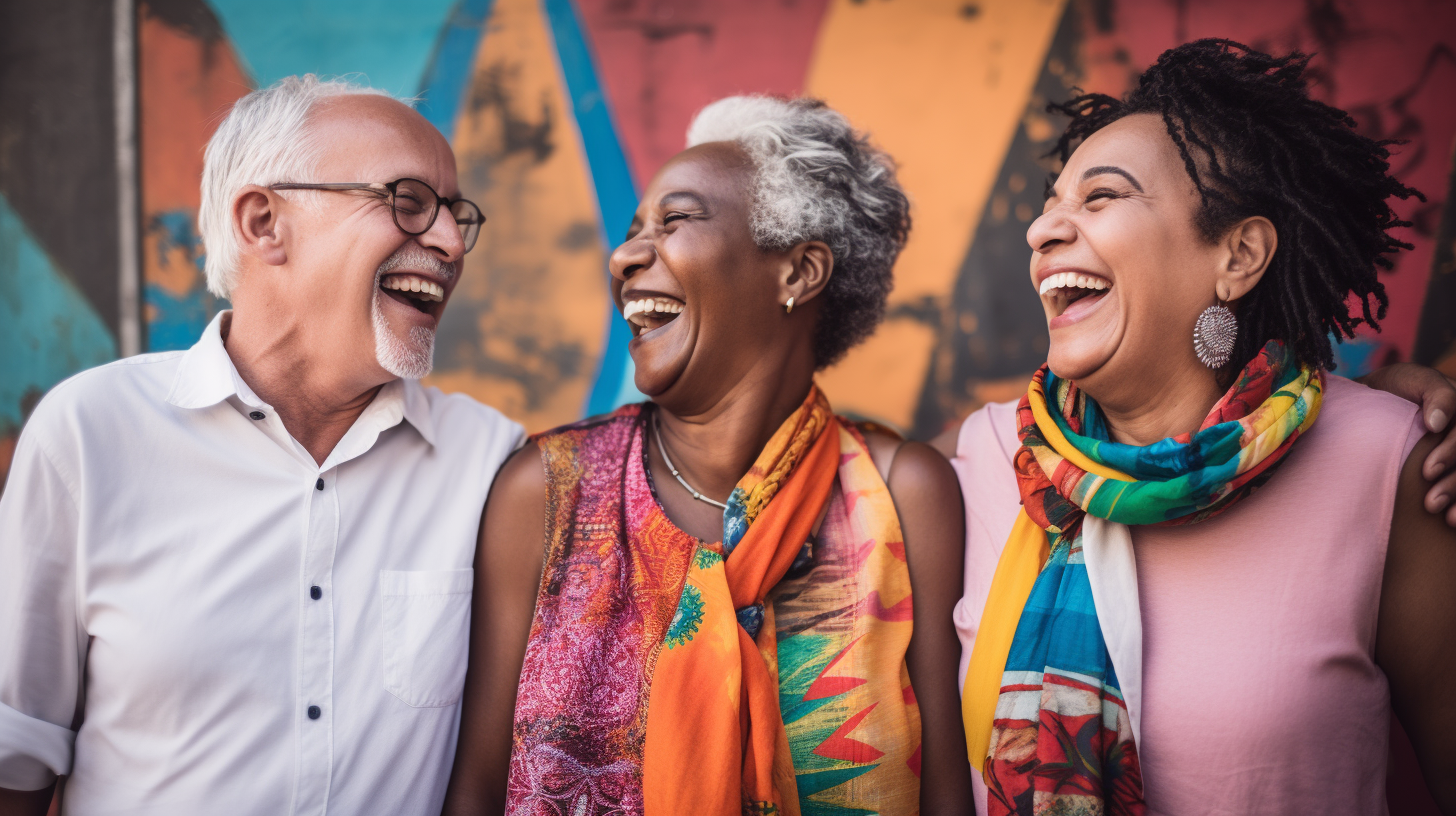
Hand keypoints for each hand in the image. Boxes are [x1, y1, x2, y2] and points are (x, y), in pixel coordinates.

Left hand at [1358, 363, 1455, 526]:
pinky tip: (1451, 521)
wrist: (1371, 405)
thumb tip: (1437, 423)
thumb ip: (1436, 393)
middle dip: (1455, 484)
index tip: (1426, 471)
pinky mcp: (1452, 469)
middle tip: (1430, 503)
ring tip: (1443, 516)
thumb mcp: (1414, 380)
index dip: (1452, 453)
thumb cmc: (1395, 389)